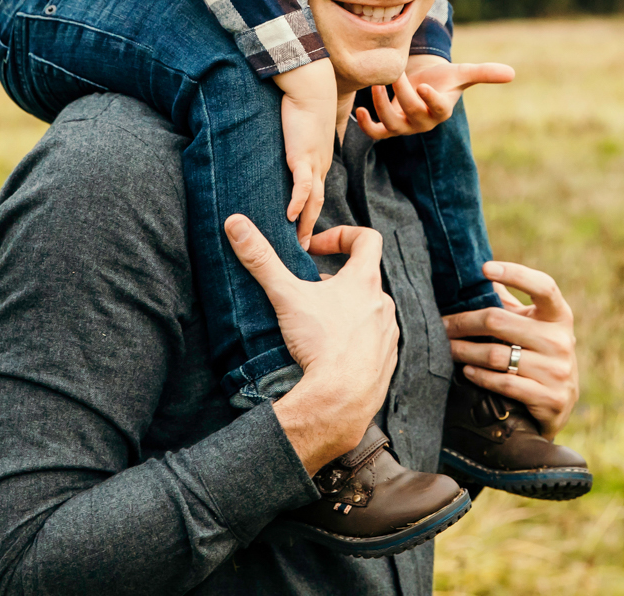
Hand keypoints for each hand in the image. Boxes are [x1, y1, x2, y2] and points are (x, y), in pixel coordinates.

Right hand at [225, 215, 398, 472]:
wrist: (340, 400)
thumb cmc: (319, 344)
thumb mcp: (286, 296)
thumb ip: (261, 259)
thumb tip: (236, 223)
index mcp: (365, 281)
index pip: (367, 238)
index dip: (341, 235)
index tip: (317, 249)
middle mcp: (383, 304)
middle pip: (362, 277)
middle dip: (333, 280)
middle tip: (306, 292)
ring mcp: (387, 333)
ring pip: (367, 309)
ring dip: (344, 309)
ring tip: (317, 323)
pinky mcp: (386, 359)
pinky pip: (372, 339)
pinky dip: (354, 338)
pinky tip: (331, 351)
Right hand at [273, 58, 337, 247]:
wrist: (311, 87)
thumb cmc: (302, 104)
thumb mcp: (299, 131)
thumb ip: (291, 145)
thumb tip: (279, 151)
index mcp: (320, 161)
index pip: (316, 194)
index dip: (310, 214)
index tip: (302, 230)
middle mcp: (321, 166)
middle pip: (318, 204)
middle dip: (311, 227)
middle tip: (302, 248)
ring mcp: (314, 162)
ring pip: (314, 200)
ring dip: (307, 222)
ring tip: (298, 242)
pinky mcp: (303, 155)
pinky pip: (302, 184)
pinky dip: (297, 202)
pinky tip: (290, 217)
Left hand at [353, 59, 513, 140]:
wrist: (423, 80)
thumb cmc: (444, 78)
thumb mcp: (462, 73)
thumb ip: (484, 73)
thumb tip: (512, 73)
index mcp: (442, 109)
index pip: (439, 109)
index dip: (432, 100)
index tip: (425, 86)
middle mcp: (424, 121)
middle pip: (412, 112)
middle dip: (402, 92)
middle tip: (395, 73)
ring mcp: (405, 125)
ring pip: (392, 124)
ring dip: (382, 106)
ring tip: (378, 85)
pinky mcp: (389, 126)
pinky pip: (377, 133)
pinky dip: (367, 126)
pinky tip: (360, 111)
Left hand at [443, 260, 579, 438]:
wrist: (562, 402)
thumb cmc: (538, 351)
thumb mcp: (532, 324)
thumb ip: (508, 301)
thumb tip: (477, 270)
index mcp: (559, 315)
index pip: (543, 286)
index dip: (515, 273)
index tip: (485, 268)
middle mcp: (561, 340)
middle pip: (500, 322)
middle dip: (464, 322)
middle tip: (442, 324)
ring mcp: (557, 370)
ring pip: (496, 355)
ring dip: (464, 351)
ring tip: (448, 347)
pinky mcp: (548, 398)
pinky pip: (503, 383)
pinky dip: (479, 376)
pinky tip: (466, 370)